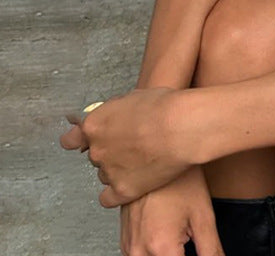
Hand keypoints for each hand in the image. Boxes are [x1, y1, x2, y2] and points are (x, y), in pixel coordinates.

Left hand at [60, 87, 191, 205]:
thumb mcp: (136, 96)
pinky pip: (109, 198)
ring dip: (118, 169)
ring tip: (143, 160)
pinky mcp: (122, 190)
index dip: (78, 140)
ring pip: (105, 175)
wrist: (182, 127)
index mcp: (95, 124)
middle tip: (135, 144)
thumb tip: (118, 117)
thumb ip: (118, 111)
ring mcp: (108, 172)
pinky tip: (131, 184)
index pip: (71, 139)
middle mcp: (96, 150)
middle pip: (96, 155)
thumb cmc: (166, 107)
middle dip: (112, 151)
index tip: (83, 141)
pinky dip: (117, 193)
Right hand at [119, 167, 222, 255]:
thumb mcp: (203, 216)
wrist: (156, 153)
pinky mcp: (124, 240)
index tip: (199, 250)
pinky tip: (168, 235)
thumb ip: (211, 250)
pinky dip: (155, 252)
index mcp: (160, 248)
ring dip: (167, 254)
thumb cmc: (179, 179)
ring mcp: (128, 246)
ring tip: (179, 232)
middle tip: (189, 239)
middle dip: (180, 255)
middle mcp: (138, 251)